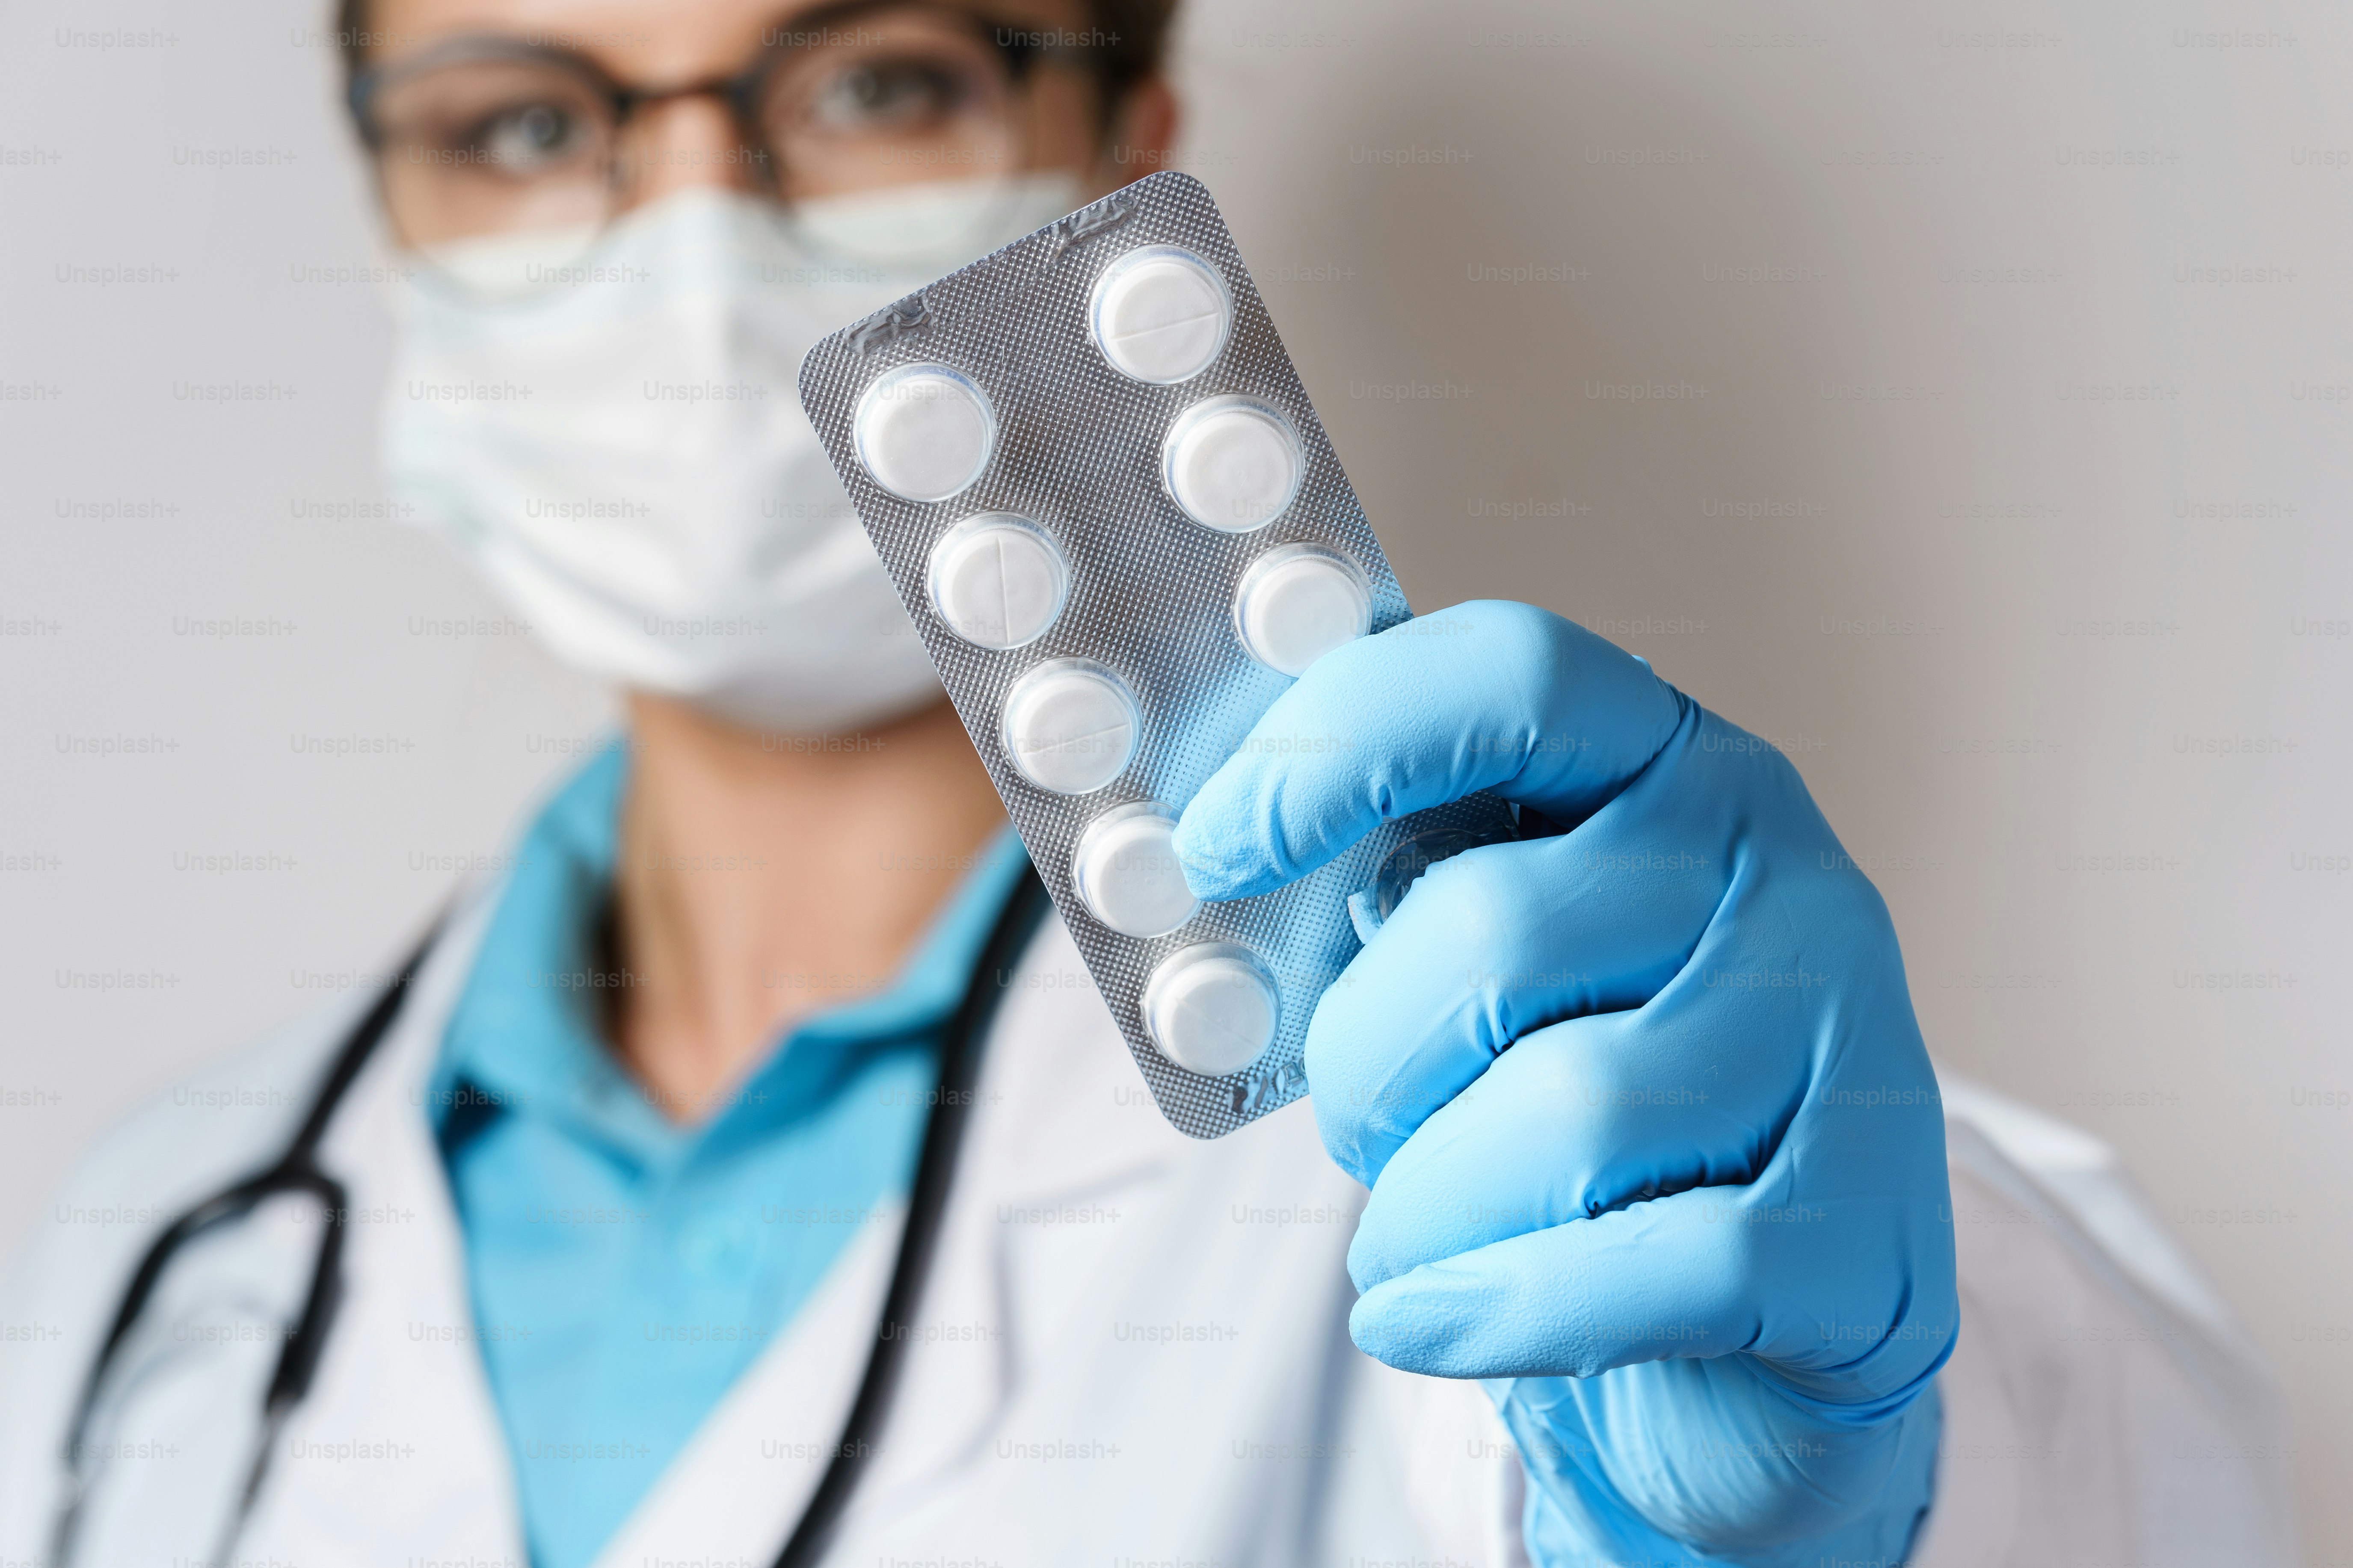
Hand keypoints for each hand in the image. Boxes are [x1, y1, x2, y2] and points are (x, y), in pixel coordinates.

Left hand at [1173, 601, 1954, 1565]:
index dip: (1340, 743)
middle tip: (1356, 1125)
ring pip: (1567, 1113)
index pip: (1515, 681)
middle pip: (1495, 926)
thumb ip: (1387, 901)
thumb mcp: (1487, 978)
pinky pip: (1649, 1269)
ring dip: (1425, 1206)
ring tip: (1406, 1245)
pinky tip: (1428, 1322)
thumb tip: (1208, 863)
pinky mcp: (1870, 1234)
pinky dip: (1499, 1311)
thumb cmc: (1573, 1133)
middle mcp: (1781, 877)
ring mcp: (1844, 1048)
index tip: (1213, 844)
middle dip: (1367, 1059)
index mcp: (1674, 774)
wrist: (1742, 1341)